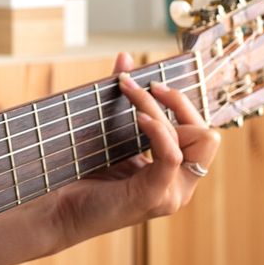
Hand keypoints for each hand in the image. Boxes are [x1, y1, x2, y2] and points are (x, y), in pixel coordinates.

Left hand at [41, 52, 221, 252]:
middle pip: (206, 134)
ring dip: (161, 110)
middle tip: (146, 87)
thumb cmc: (83, 172)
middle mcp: (180, 185)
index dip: (182, 103)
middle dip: (179, 103)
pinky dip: (158, 130)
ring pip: (193, 139)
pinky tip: (137, 117)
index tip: (151, 83)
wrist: (57, 208)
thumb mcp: (111, 130)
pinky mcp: (154, 197)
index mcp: (175, 173)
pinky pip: (171, 156)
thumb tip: (125, 56)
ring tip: (131, 95)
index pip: (203, 133)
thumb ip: (123, 97)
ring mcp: (171, 194)